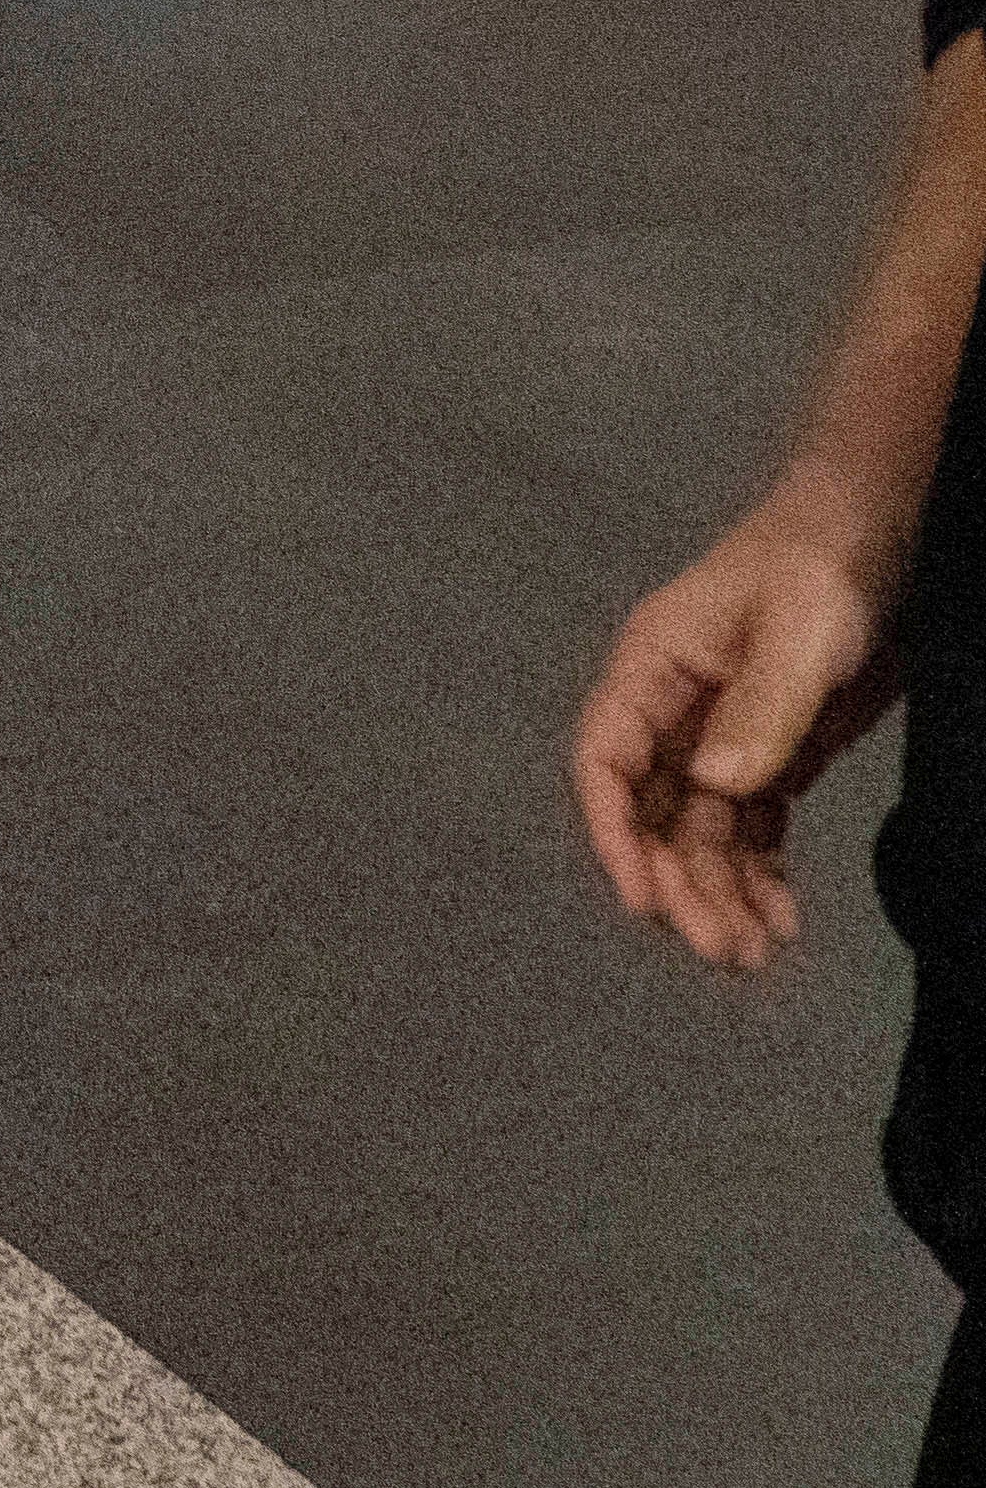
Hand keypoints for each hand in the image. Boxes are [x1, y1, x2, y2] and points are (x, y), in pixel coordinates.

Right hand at [574, 494, 907, 970]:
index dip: (613, 834)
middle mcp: (674, 710)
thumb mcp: (799, 635)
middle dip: (680, 884)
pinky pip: (749, 828)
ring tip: (754, 954)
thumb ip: (760, 710)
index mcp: (652, 670)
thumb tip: (715, 789)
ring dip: (720, 893)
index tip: (643, 900)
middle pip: (654, 813)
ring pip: (701, 832)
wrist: (881, 533)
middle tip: (721, 951)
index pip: (606, 761)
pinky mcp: (772, 752)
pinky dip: (759, 875)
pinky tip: (781, 918)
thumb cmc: (823, 565)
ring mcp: (722, 734)